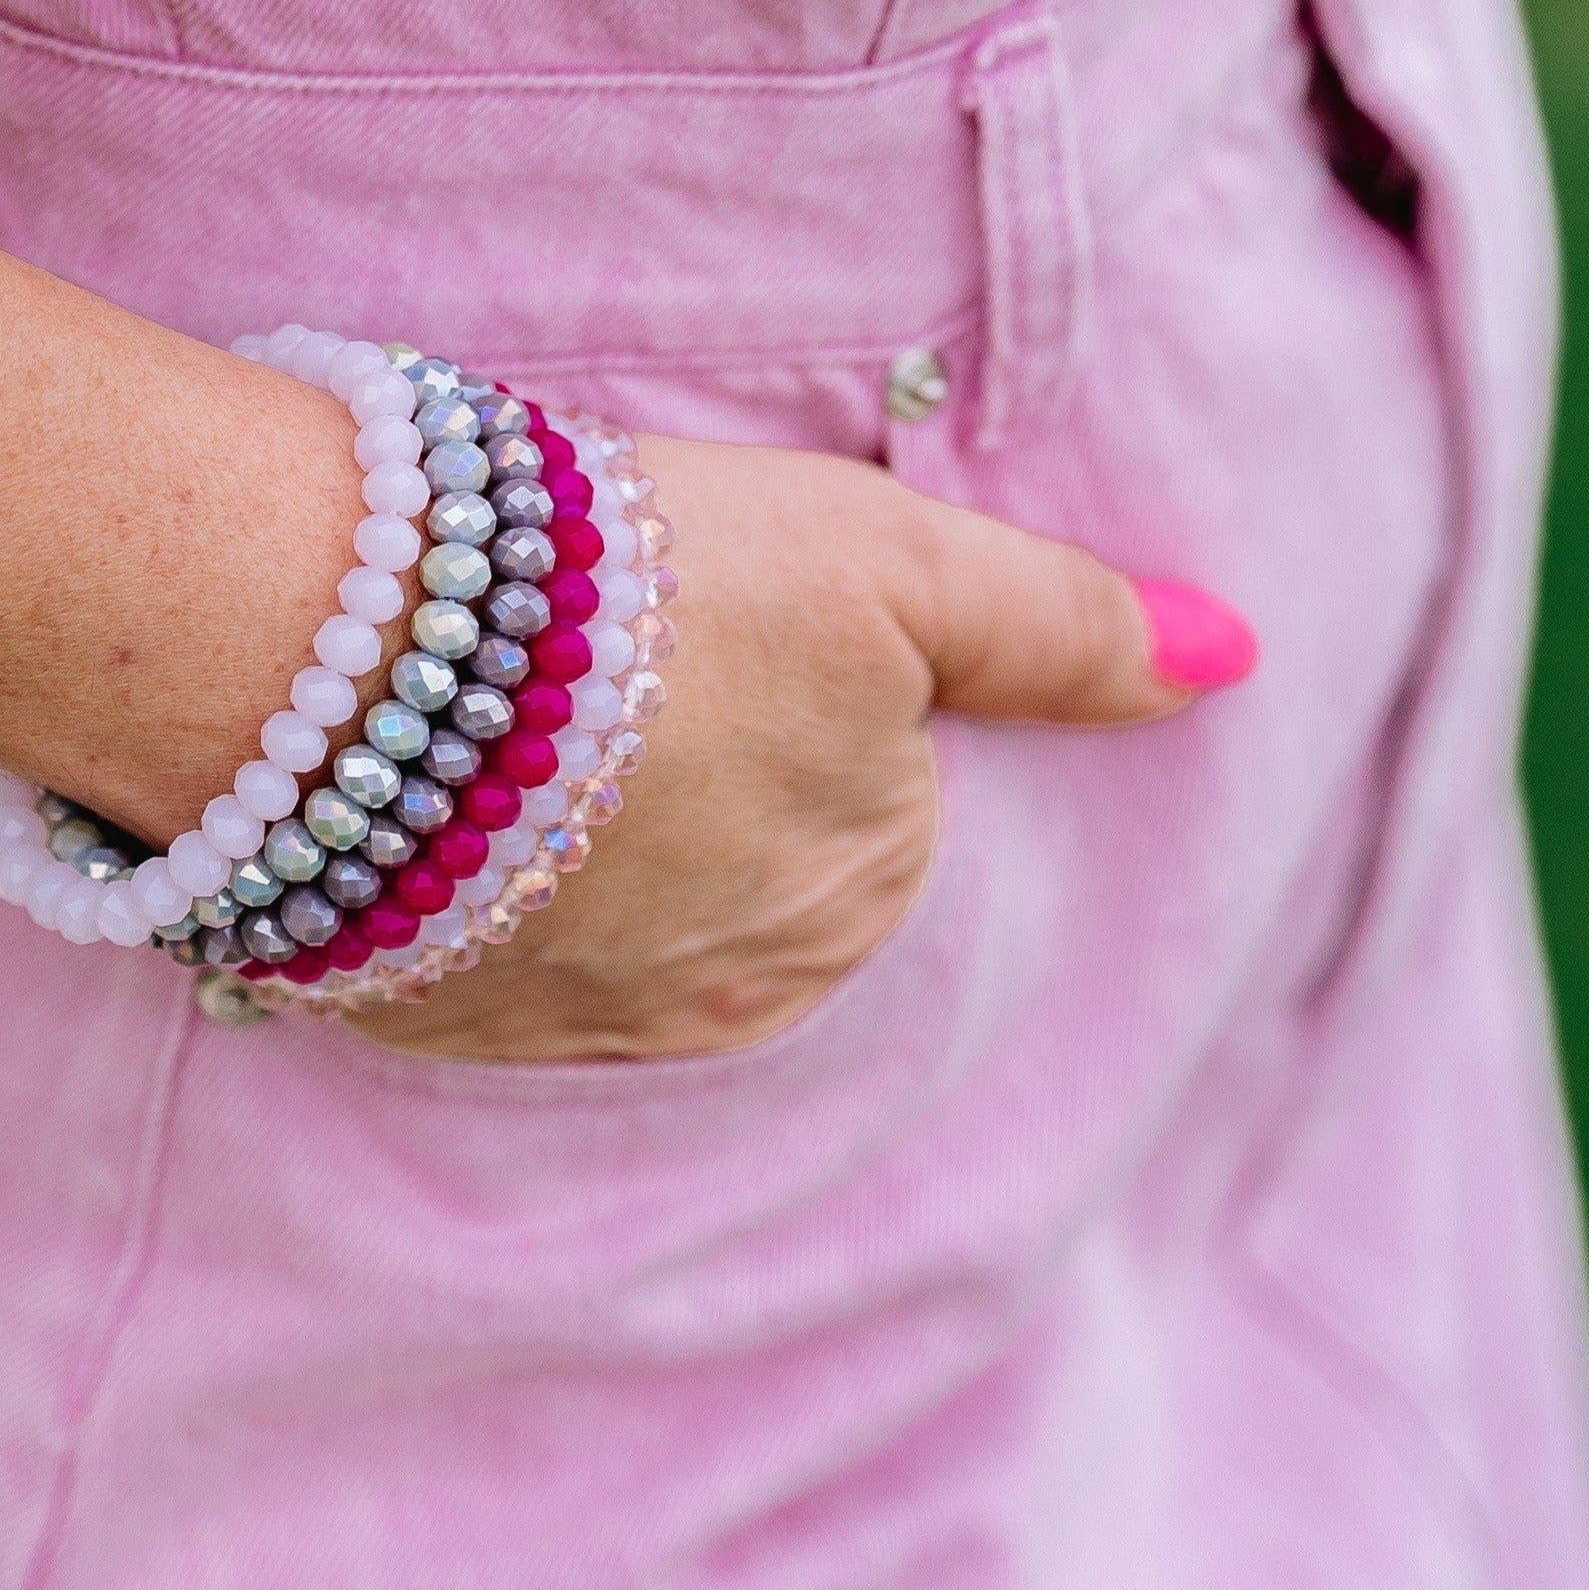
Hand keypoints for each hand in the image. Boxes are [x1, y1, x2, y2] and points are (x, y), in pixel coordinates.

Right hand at [365, 432, 1255, 1061]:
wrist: (351, 657)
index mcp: (864, 892)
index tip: (706, 620)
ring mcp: (579, 1024)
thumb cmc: (648, 586)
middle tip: (602, 663)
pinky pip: (501, 955)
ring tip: (512, 721)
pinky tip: (439, 796)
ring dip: (588, 836)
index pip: (876, 798)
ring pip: (627, 918)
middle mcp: (738, 994)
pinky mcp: (437, 1022)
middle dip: (701, 773)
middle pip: (758, 868)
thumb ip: (1063, 624)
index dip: (794, 683)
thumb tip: (1237, 660)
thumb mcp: (893, 565)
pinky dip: (488, 885)